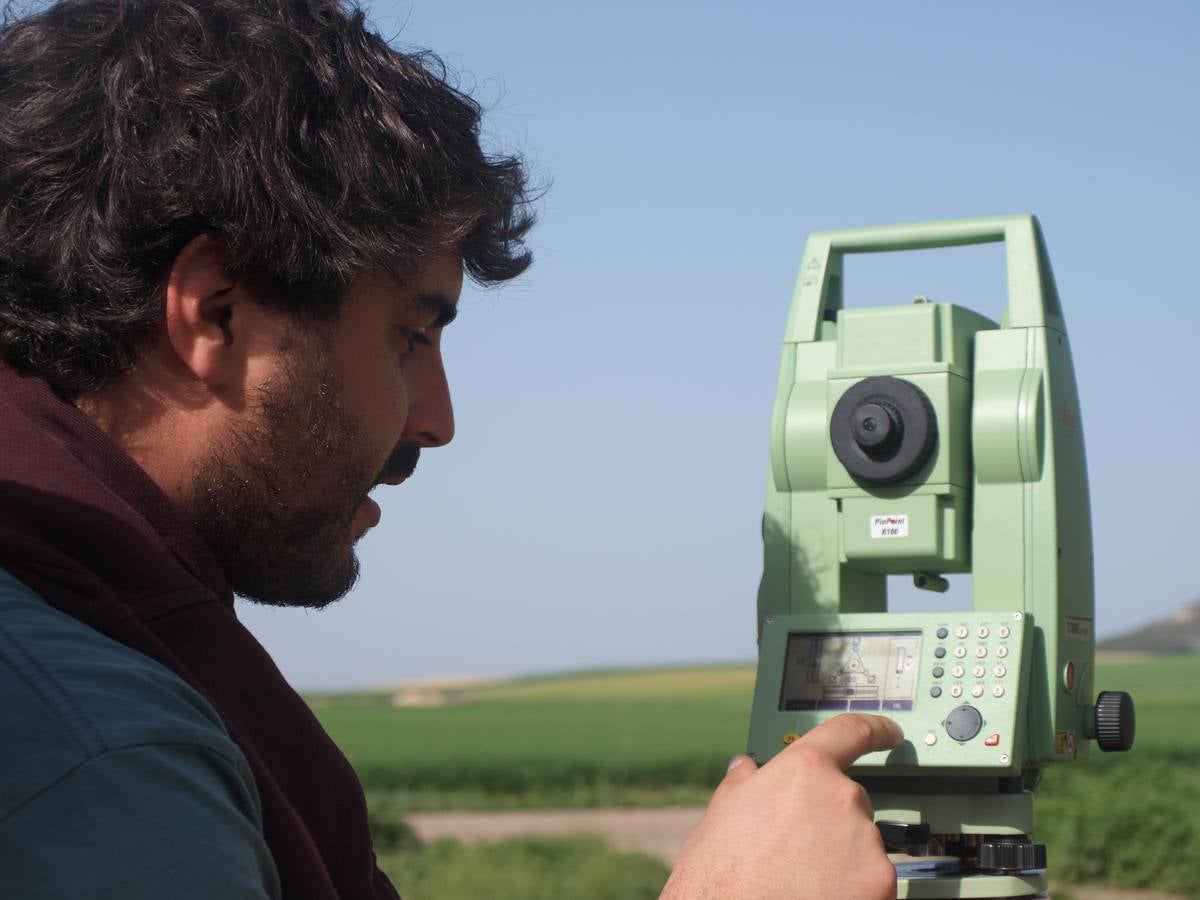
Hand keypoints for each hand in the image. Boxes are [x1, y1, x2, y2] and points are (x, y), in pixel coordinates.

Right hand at [661, 714, 902, 899]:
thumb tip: (746, 769)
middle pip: (852, 801)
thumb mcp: (723, 812)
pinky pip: (873, 881)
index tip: (889, 732)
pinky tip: (820, 896)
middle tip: (800, 849)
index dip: (875, 729)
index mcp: (803, 770)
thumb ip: (746, 783)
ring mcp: (866, 843)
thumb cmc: (720, 873)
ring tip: (803, 880)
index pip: (850, 733)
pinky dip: (855, 890)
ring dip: (843, 859)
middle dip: (831, 821)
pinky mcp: (881, 884)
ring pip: (863, 845)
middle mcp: (842, 797)